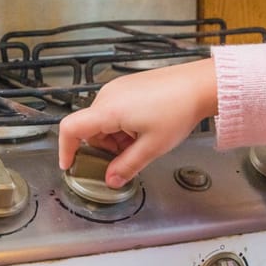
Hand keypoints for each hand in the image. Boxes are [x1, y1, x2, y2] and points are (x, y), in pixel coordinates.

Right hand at [58, 58, 216, 187]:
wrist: (199, 85)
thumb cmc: (178, 110)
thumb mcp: (152, 147)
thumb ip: (127, 166)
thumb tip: (111, 180)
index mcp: (108, 110)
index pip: (70, 129)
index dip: (65, 149)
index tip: (70, 165)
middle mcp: (108, 95)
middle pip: (90, 128)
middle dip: (104, 148)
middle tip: (128, 157)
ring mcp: (118, 88)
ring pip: (104, 121)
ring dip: (115, 137)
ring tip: (143, 141)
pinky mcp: (128, 85)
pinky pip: (115, 110)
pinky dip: (123, 125)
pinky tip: (145, 129)